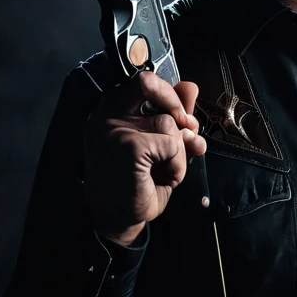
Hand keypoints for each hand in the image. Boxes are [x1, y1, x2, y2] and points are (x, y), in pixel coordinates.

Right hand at [84, 72, 206, 244]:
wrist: (119, 217)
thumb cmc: (137, 180)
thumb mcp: (159, 143)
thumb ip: (172, 114)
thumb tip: (190, 87)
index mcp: (111, 110)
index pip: (142, 80)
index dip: (168, 92)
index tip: (179, 114)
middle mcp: (107, 114)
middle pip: (148, 83)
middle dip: (175, 104)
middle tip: (184, 128)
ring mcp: (115, 128)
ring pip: (170, 122)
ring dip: (179, 152)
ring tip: (165, 170)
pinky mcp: (129, 145)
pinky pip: (173, 144)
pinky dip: (178, 165)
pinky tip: (165, 178)